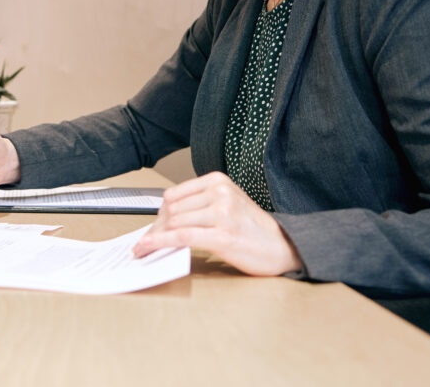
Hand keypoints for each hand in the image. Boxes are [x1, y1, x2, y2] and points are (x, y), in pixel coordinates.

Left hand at [132, 171, 301, 276]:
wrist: (283, 247)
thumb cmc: (253, 228)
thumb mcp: (227, 203)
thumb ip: (199, 204)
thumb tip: (163, 218)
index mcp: (218, 181)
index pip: (174, 195)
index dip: (158, 213)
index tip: (152, 227)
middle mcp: (219, 193)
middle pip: (171, 209)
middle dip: (156, 228)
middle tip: (147, 242)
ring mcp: (222, 213)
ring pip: (174, 223)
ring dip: (155, 237)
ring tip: (146, 248)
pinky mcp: (222, 235)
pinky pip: (181, 236)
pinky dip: (159, 242)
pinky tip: (147, 248)